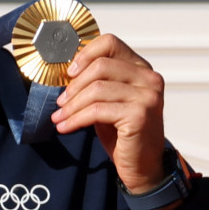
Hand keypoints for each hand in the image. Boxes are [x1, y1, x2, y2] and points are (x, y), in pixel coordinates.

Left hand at [51, 34, 169, 193]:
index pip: (110, 43)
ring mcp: (147, 96)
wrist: (142, 166)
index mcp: (142, 69)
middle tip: (60, 102)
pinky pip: (97, 110)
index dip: (85, 54)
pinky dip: (76, 119)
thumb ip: (98, 81)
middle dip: (74, 86)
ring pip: (96, 89)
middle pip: (100, 66)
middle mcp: (149, 78)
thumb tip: (67, 70)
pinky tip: (66, 127)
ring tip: (59, 117)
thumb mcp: (110, 100)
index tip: (69, 73)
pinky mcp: (139, 115)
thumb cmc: (123, 133)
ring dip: (71, 105)